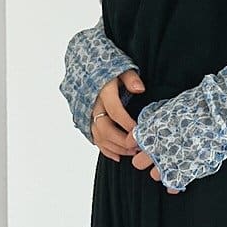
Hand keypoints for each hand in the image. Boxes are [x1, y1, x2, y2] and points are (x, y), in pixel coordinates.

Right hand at [91, 70, 181, 192]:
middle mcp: (93, 106)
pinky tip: (118, 157)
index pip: (115, 111)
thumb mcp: (122, 69)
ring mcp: (88, 116)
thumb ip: (130, 79)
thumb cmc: (108, 71)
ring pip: (99, 137)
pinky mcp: (87, 122)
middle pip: (105, 128)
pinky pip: (95, 140)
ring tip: (132, 152)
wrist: (88, 71)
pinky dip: (106, 150)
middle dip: (122, 141)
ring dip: (116, 148)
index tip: (139, 130)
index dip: (127, 123)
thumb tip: (140, 89)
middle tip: (137, 147)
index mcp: (103, 92)